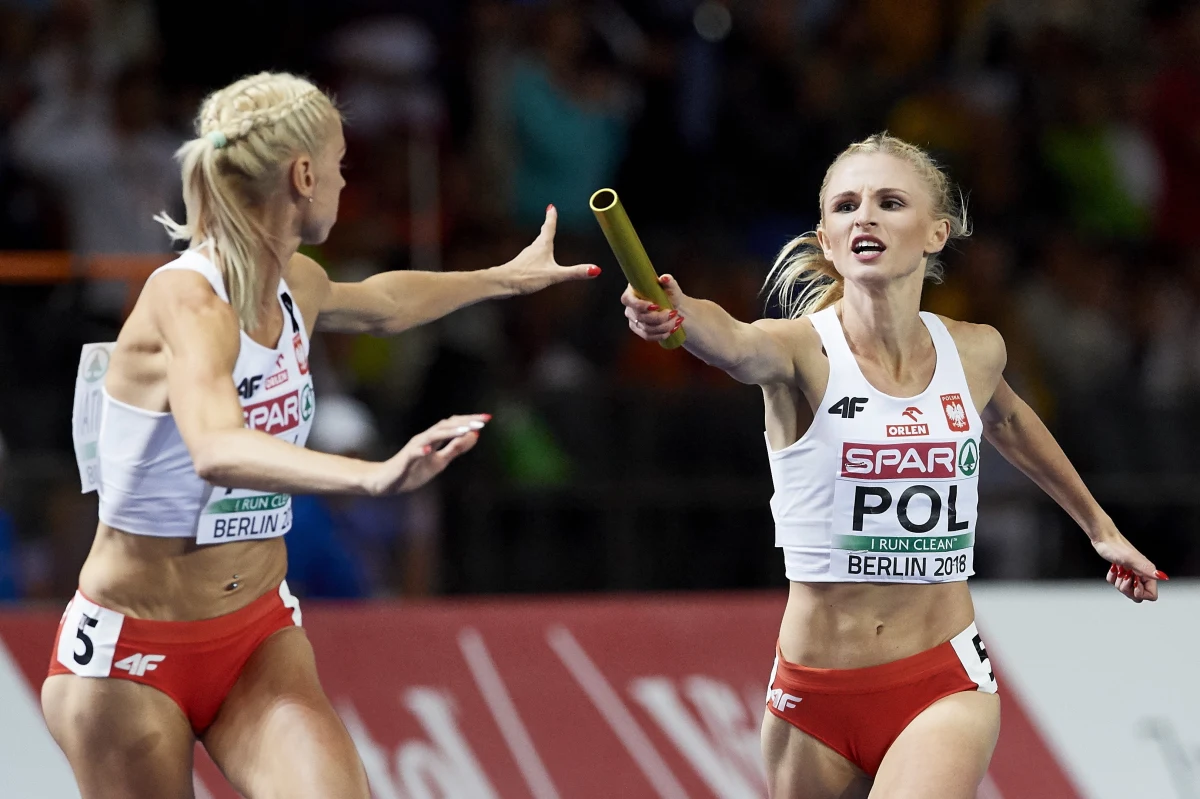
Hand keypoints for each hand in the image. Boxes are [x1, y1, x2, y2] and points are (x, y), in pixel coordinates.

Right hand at [366, 414, 488, 494]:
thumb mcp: (440, 461)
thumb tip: (475, 435)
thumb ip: (455, 449)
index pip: (454, 425)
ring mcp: (414, 448)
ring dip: (448, 432)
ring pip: (432, 436)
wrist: (386, 482)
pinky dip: (420, 451)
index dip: (469, 420)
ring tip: (465, 430)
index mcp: (434, 439)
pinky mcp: (404, 461)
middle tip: (482, 421)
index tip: (487, 418)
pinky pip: (413, 454)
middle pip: (445, 425)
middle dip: (464, 422)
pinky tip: (428, 450)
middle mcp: (424, 439)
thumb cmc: (413, 470)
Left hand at [498, 205, 600, 294]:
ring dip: (542, 240)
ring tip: (545, 238)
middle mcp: (534, 248)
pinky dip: (537, 253)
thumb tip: (595, 270)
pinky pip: (532, 256)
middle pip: (542, 235)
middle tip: (549, 219)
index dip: (551, 217)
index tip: (551, 206)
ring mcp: (526, 256)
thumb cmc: (527, 277)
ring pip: (536, 246)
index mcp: (543, 246)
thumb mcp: (554, 275)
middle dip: (547, 227)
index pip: (549, 228)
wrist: (503, 283)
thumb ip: (574, 272)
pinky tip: (536, 261)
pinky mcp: (521, 265)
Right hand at [622, 274, 685, 341]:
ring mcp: (633, 320)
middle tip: (673, 313)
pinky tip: (671, 330)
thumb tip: (665, 278)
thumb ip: (668, 281)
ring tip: (676, 321)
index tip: (655, 306)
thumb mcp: (671, 287)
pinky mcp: (639, 330)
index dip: (639, 305)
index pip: (628, 300)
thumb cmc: (670, 295)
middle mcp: (630, 307)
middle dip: (658, 317)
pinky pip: (647, 336)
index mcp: (632, 292)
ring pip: (645, 328)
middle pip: (639, 317)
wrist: (674, 308)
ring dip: (663, 326)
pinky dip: (660, 335)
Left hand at [1093, 526, 1166, 602]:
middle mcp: (1141, 575)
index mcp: (1148, 573)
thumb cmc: (1117, 547)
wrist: (1104, 539)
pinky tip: (1114, 568)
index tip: (1135, 581)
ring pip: (1126, 590)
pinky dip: (1112, 577)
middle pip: (1137, 596)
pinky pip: (1115, 584)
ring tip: (1119, 570)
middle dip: (1127, 588)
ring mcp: (1130, 574)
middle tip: (1125, 575)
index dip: (1141, 593)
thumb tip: (1163, 577)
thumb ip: (1148, 570)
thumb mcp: (1132, 560)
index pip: (1151, 595)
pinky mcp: (1120, 573)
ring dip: (1119, 582)